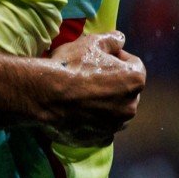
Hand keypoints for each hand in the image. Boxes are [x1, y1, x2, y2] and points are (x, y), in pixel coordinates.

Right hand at [44, 31, 144, 146]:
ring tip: (81, 96)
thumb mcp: (90, 42)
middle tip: (88, 76)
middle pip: (125, 90)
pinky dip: (93, 122)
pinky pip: (101, 129)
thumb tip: (120, 39)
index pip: (133, 64)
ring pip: (115, 111)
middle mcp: (131, 105)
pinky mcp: (98, 138)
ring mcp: (115, 125)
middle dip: (112, 83)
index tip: (99, 57)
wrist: (44, 94)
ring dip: (104, 104)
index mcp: (134, 80)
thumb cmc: (70, 66)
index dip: (116, 58)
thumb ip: (111, 40)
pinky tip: (77, 112)